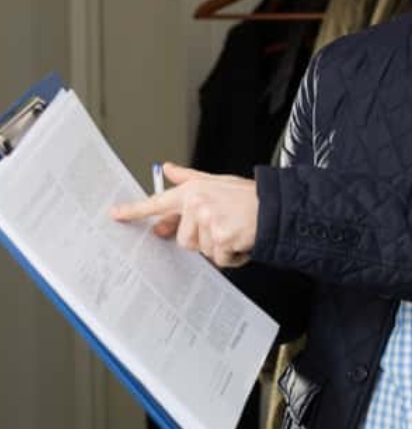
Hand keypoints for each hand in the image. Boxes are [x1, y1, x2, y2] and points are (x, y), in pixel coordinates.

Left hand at [111, 162, 257, 267]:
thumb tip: (170, 169)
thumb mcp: (219, 182)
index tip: (115, 215)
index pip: (157, 202)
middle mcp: (197, 205)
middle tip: (222, 228)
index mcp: (193, 191)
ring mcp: (208, 222)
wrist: (278, 206)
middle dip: (202, 240)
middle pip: (183, 239)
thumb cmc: (250, 197)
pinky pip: (219, 259)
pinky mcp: (221, 238)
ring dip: (219, 248)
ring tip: (235, 233)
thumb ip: (190, 179)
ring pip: (202, 250)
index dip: (134, 210)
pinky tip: (242, 242)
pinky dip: (232, 257)